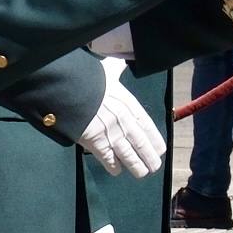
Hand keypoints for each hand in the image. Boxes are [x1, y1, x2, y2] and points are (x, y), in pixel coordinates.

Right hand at [79, 57, 165, 177]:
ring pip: (131, 158)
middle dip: (150, 159)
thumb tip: (121, 60)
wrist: (72, 91)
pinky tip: (117, 170)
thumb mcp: (108, 71)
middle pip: (143, 146)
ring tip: (141, 173)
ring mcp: (113, 135)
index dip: (155, 141)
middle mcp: (126, 123)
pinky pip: (111, 162)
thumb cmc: (90, 79)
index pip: (148, 127)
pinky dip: (115, 168)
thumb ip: (116, 69)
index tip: (160, 150)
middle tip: (153, 167)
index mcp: (130, 106)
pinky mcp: (98, 145)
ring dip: (138, 167)